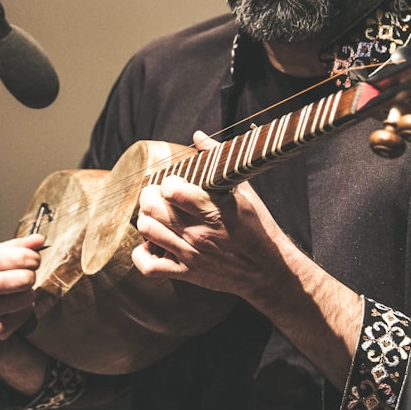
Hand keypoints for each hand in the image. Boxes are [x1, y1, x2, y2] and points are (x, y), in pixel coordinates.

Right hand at [0, 233, 44, 350]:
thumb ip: (14, 246)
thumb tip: (39, 240)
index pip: (18, 258)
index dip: (32, 257)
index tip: (32, 259)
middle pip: (25, 279)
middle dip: (30, 275)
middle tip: (23, 275)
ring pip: (27, 298)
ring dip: (27, 293)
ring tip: (14, 291)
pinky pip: (24, 315)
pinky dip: (23, 309)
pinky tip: (10, 305)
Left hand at [132, 132, 286, 298]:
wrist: (268, 270)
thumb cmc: (257, 227)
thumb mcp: (244, 190)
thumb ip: (217, 159)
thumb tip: (197, 135)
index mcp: (214, 210)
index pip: (171, 190)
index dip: (168, 182)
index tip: (175, 183)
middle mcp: (199, 233)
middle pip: (152, 208)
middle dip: (151, 196)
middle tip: (159, 196)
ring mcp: (191, 255)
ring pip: (147, 230)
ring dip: (147, 219)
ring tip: (158, 217)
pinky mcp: (187, 274)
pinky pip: (148, 266)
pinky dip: (142, 254)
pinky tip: (152, 245)